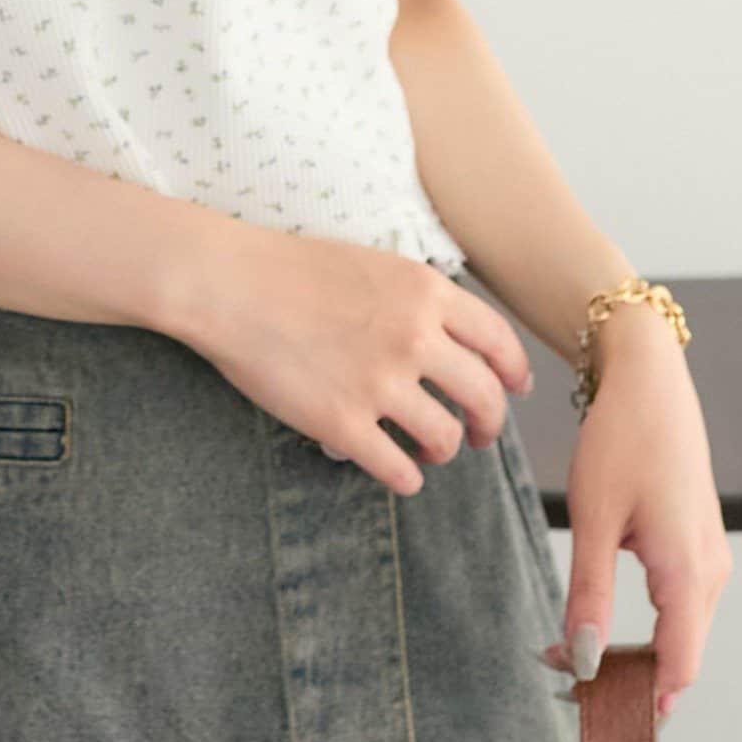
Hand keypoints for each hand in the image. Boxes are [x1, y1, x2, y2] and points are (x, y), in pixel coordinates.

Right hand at [173, 228, 533, 494]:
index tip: (514, 390)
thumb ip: (416, 298)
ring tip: (429, 452)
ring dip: (444, 451)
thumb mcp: (371, 263)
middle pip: (484, 397)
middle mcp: (414, 338)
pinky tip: (397, 472)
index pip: (498, 341)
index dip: (514, 373)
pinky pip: (399, 470)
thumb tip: (450, 339)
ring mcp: (379, 383)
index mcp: (424, 292)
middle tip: (481, 435)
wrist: (227, 284)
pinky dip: (405, 478)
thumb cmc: (287, 268)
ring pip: (446, 438)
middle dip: (490, 424)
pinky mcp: (343, 423)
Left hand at [551, 314, 731, 719]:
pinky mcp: (695, 545)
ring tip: (567, 654)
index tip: (582, 709)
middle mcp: (709, 574)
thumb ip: (588, 591)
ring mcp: (707, 560)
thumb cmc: (621, 442)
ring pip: (678, 633)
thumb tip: (582, 658)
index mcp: (687, 573)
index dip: (633, 700)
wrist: (648, 383)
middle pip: (678, 658)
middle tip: (559, 681)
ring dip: (630, 653)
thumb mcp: (594, 517)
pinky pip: (677, 606)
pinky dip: (642, 626)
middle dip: (623, 679)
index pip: (675, 669)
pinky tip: (597, 623)